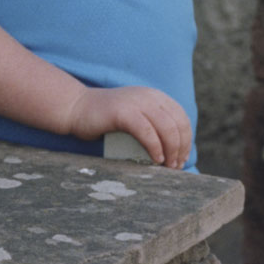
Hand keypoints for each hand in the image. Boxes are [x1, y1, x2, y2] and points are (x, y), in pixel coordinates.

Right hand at [62, 86, 190, 168]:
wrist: (76, 108)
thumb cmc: (106, 120)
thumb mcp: (136, 117)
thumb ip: (153, 124)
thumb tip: (175, 152)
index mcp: (154, 96)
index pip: (182, 118)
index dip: (187, 141)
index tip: (181, 159)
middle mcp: (148, 96)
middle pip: (177, 124)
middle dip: (181, 148)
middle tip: (174, 167)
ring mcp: (136, 102)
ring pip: (167, 128)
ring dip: (172, 151)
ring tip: (167, 166)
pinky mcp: (123, 112)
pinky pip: (148, 132)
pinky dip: (155, 148)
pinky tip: (156, 159)